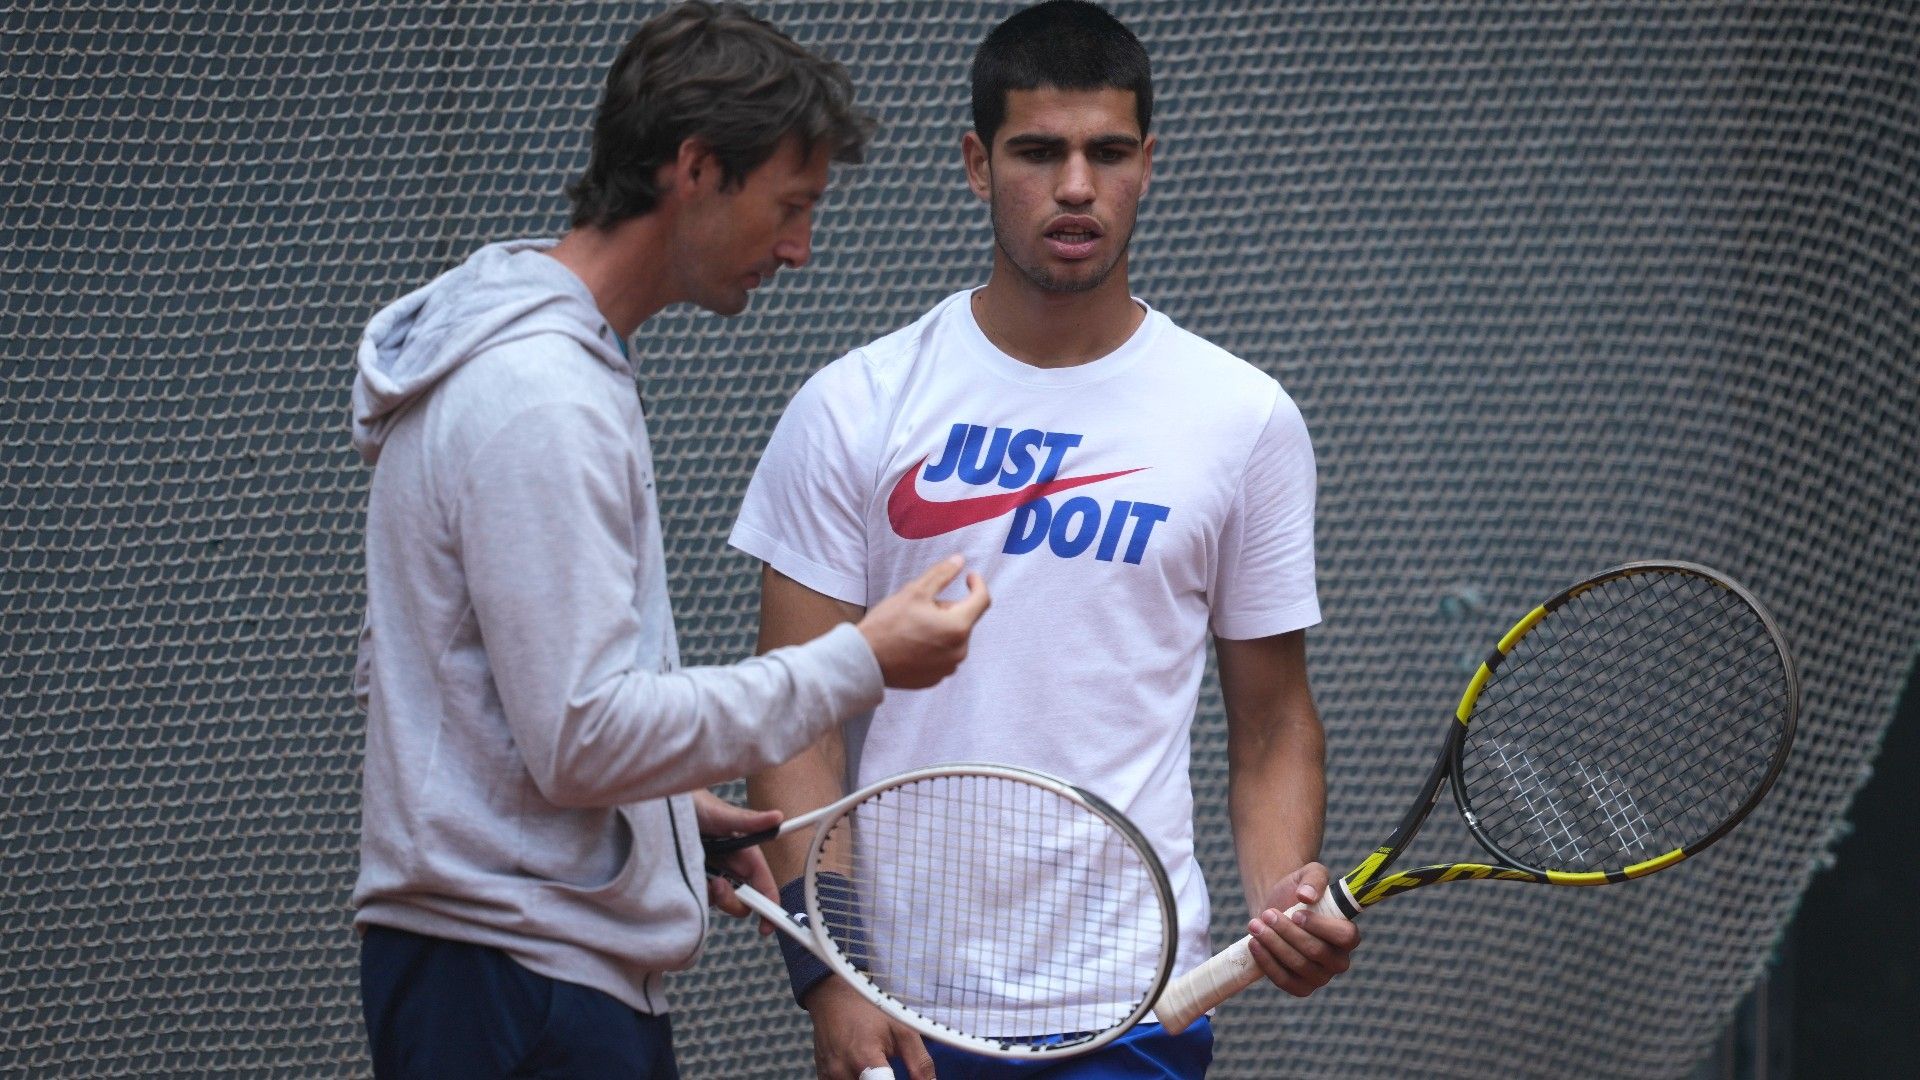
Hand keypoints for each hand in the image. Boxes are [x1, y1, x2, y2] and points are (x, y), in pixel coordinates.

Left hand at [692, 790, 781, 933]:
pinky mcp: (690, 878)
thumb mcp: (720, 813)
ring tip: (695, 872)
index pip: (763, 885)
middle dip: (732, 900)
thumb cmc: (693, 802)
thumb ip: (748, 821)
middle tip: (716, 884)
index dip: (769, 907)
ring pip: (719, 901)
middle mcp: (729, 866)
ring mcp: (710, 873)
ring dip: (710, 895)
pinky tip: (683, 876)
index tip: (767, 927)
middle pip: (742, 899)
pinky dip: (692, 894)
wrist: (659, 806)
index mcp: (744, 853)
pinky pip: (698, 897)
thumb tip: (776, 817)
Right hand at [805, 979, 933, 1079]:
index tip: (899, 1075)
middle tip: (891, 1072)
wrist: (833, 999)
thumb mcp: (902, 1029)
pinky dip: (856, 1079)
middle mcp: (842, 1072)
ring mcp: (829, 1076)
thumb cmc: (869, 1011)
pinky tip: (862, 1072)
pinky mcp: (822, 1077)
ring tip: (877, 1069)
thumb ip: (919, 1062)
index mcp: (864, 1058)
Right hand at [856, 556, 989, 688]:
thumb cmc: (888, 624)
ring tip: (912, 627)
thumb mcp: (914, 592)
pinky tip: (910, 644)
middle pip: (963, 620)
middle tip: (920, 607)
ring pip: (953, 638)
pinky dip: (933, 647)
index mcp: (958, 627)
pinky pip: (943, 655)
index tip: (969, 576)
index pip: (982, 600)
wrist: (864, 661)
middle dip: (947, 610)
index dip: (977, 584)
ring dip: (941, 628)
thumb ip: (941, 574)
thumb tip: (960, 560)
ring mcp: (948, 668)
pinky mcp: (936, 678)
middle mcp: (960, 651)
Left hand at [1245, 862, 1359, 996]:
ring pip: (1299, 965)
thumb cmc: (1298, 893)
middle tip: (1268, 914)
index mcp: (1348, 935)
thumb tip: (1307, 895)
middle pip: (1316, 951)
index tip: (1296, 913)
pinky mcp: (1300, 988)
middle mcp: (1338, 960)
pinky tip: (1254, 943)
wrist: (1275, 910)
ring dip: (1274, 944)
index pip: (1345, 937)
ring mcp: (1320, 977)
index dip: (1320, 927)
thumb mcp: (1308, 874)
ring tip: (1255, 924)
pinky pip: (1285, 981)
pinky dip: (1267, 962)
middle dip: (1288, 932)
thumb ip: (1314, 879)